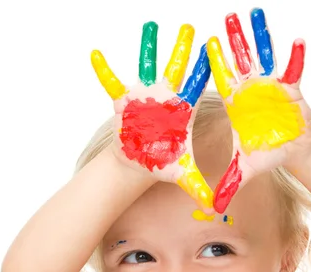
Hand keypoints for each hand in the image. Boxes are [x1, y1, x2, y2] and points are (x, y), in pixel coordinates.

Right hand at [91, 22, 213, 213]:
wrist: (139, 163)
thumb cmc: (162, 164)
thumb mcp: (182, 175)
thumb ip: (200, 188)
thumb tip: (215, 208)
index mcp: (182, 111)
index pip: (196, 87)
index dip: (204, 70)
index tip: (212, 49)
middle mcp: (165, 99)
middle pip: (175, 70)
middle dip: (181, 49)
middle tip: (188, 26)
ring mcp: (145, 98)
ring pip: (146, 68)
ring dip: (148, 48)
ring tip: (150, 25)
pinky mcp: (124, 102)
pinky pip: (112, 83)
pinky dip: (104, 71)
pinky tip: (95, 54)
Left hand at [207, 8, 310, 212]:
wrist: (294, 152)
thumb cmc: (269, 154)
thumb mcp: (245, 170)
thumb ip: (227, 184)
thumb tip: (212, 208)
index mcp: (237, 104)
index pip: (223, 80)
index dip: (216, 63)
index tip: (205, 43)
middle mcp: (252, 90)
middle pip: (241, 60)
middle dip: (235, 39)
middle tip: (227, 16)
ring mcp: (272, 87)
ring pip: (265, 57)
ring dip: (260, 36)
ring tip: (255, 13)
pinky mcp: (292, 89)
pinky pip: (294, 70)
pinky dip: (296, 58)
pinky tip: (297, 42)